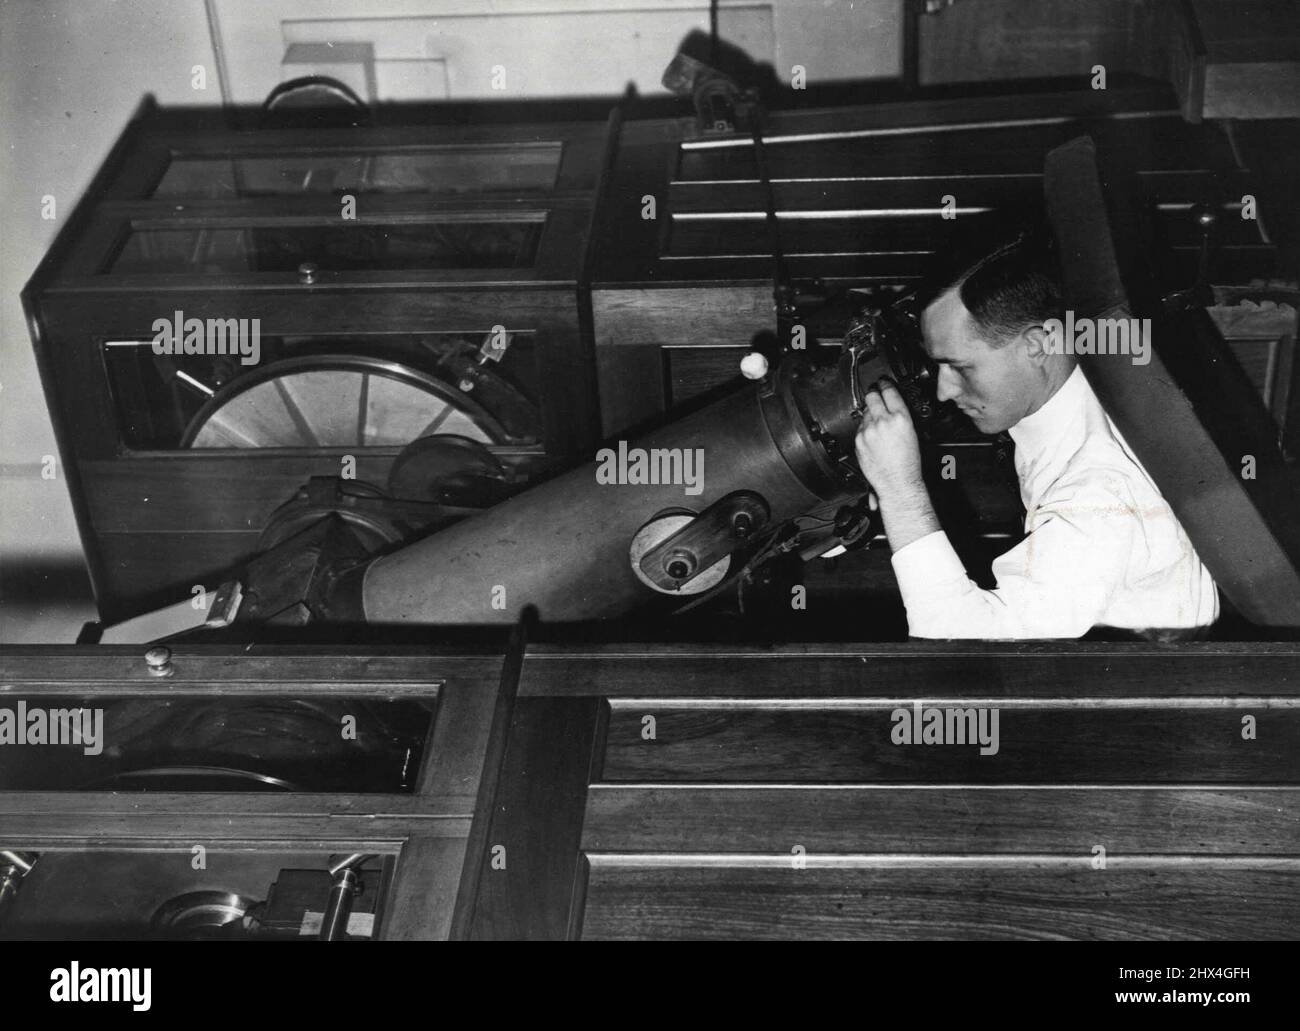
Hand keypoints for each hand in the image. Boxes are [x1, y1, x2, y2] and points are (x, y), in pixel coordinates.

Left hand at [853, 377, 923, 501]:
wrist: (897, 482)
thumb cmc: (909, 463)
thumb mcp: (913, 433)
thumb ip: (902, 416)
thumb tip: (894, 405)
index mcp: (900, 418)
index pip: (889, 391)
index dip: (885, 384)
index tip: (883, 382)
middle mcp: (882, 422)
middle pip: (872, 396)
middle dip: (873, 392)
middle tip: (875, 391)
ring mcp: (868, 431)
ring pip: (865, 412)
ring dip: (870, 413)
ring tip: (877, 421)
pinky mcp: (858, 440)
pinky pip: (860, 427)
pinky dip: (865, 428)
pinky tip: (873, 436)